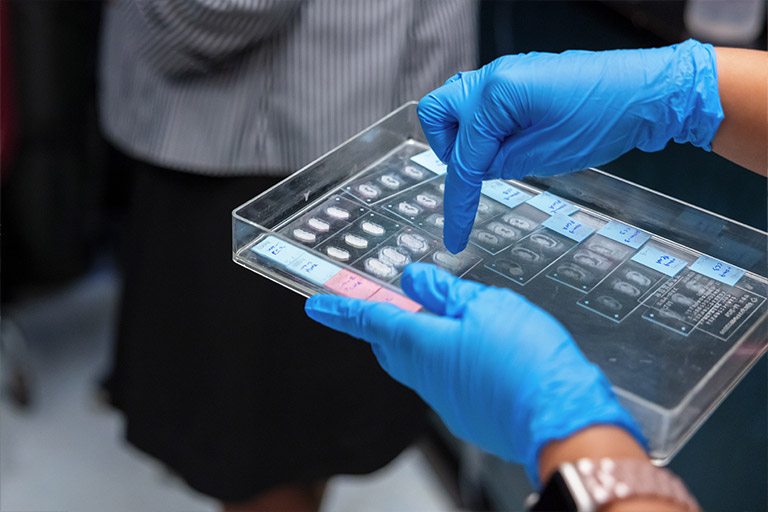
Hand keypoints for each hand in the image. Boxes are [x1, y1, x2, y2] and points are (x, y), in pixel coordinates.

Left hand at [304, 263, 643, 483]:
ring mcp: (444, 400)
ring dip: (421, 342)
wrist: (561, 418)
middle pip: (389, 346)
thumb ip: (443, 293)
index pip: (370, 320)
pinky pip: (443, 382)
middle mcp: (424, 376)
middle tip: (390, 305)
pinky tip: (478, 353)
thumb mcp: (487, 306)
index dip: (341, 310)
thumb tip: (413, 279)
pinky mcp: (466, 415)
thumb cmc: (526, 358)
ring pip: (417, 365)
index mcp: (422, 343)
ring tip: (450, 323)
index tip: (316, 306)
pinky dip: (447, 362)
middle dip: (382, 326)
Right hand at [418, 39, 722, 251]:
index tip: (455, 237)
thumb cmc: (605, 117)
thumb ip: (501, 164)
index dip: (457, 202)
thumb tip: (479, 170)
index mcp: (496, 94)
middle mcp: (492, 77)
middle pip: (436, 115)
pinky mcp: (516, 81)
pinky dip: (484, 130)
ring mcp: (503, 74)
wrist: (646, 90)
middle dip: (447, 152)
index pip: (461, 158)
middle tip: (473, 177)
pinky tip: (512, 146)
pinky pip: (480, 106)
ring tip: (497, 161)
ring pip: (454, 107)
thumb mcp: (548, 155)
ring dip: (463, 139)